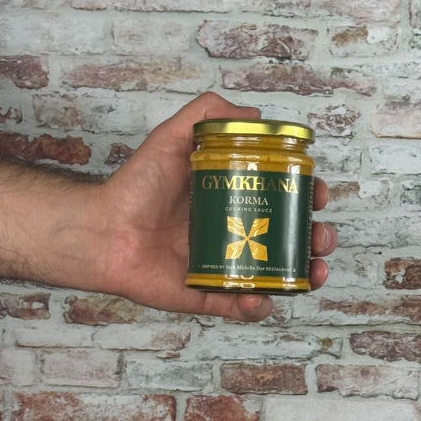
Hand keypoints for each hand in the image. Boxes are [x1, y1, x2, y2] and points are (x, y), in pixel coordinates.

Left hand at [92, 92, 336, 321]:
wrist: (102, 229)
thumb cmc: (135, 186)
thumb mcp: (172, 138)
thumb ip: (207, 115)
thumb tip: (256, 114)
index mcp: (234, 198)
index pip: (283, 198)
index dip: (306, 197)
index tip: (316, 195)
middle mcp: (235, 232)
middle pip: (289, 239)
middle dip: (315, 239)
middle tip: (318, 237)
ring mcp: (223, 266)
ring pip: (276, 276)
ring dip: (302, 276)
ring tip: (311, 272)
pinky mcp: (206, 295)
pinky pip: (240, 306)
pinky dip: (257, 307)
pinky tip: (261, 296)